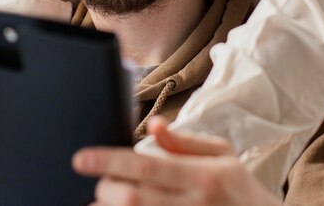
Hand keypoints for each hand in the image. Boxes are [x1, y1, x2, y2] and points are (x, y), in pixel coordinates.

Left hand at [72, 117, 281, 205]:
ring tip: (98, 201)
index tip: (81, 158)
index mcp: (201, 176)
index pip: (146, 166)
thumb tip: (154, 125)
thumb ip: (185, 141)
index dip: (108, 162)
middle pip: (132, 199)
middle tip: (98, 181)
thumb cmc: (242, 188)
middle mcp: (193, 205)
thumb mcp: (222, 154)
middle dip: (105, 189)